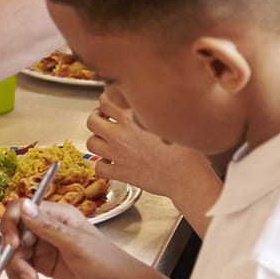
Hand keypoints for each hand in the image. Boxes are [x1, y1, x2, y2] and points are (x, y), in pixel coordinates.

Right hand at [2, 198, 141, 278]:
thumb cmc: (107, 262)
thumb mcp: (76, 244)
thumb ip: (47, 227)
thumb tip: (24, 206)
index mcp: (57, 215)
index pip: (21, 209)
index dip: (11, 224)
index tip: (14, 244)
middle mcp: (47, 228)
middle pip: (14, 234)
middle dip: (14, 255)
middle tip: (26, 273)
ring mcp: (45, 246)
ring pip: (15, 253)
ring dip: (17, 270)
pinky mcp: (44, 264)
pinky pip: (22, 267)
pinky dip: (21, 278)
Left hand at [86, 90, 216, 199]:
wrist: (188, 177)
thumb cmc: (187, 150)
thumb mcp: (171, 120)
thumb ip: (153, 109)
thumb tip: (146, 101)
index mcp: (133, 117)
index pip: (105, 100)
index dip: (105, 101)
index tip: (109, 105)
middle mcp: (121, 134)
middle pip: (92, 121)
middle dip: (97, 119)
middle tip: (105, 121)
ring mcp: (118, 154)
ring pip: (91, 143)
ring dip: (97, 141)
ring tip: (106, 141)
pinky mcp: (120, 173)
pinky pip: (99, 167)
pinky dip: (102, 165)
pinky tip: (112, 163)